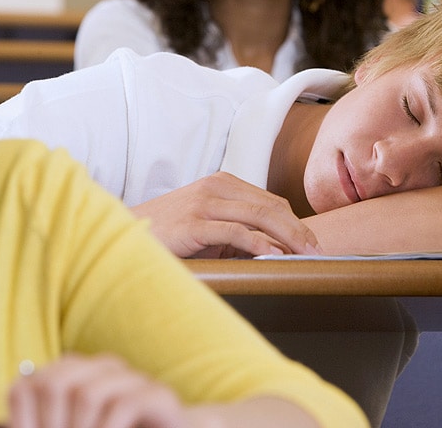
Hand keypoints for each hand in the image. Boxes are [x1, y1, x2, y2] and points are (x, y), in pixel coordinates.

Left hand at [8, 354, 186, 427]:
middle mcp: (108, 369)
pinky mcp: (159, 394)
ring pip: (88, 392)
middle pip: (58, 380)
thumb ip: (51, 416)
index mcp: (84, 373)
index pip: (38, 379)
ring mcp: (135, 379)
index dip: (30, 412)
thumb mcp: (80, 425)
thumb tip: (18, 397)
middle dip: (53, 423)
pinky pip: (122, 406)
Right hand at [131, 172, 321, 257]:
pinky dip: (259, 244)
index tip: (312, 243)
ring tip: (306, 254)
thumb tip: (278, 248)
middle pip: (271, 207)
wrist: (123, 234)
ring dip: (288, 237)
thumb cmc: (170, 235)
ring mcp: (204, 202)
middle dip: (299, 230)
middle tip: (318, 251)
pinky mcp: (194, 223)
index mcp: (223, 183)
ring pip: (260, 216)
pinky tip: (275, 256)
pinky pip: (236, 232)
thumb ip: (239, 229)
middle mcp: (216, 187)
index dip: (295, 222)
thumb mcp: (209, 226)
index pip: (271, 202)